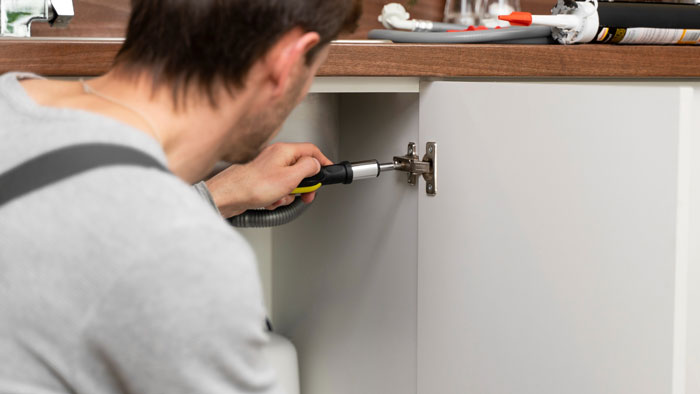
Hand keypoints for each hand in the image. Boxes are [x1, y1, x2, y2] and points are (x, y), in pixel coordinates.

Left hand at [205, 143, 332, 217]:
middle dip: (304, 184)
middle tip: (306, 194)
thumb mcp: (290, 178)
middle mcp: (276, 157)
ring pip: (290, 182)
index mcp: (284, 151)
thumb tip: (316, 165)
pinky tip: (270, 201)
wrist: (229, 196)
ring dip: (288, 194)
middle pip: (301, 168)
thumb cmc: (253, 186)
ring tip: (279, 198)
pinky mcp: (261, 180)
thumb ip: (308, 168)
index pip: (311, 150)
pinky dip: (277, 198)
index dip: (322, 161)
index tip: (328, 171)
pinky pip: (278, 189)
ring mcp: (268, 168)